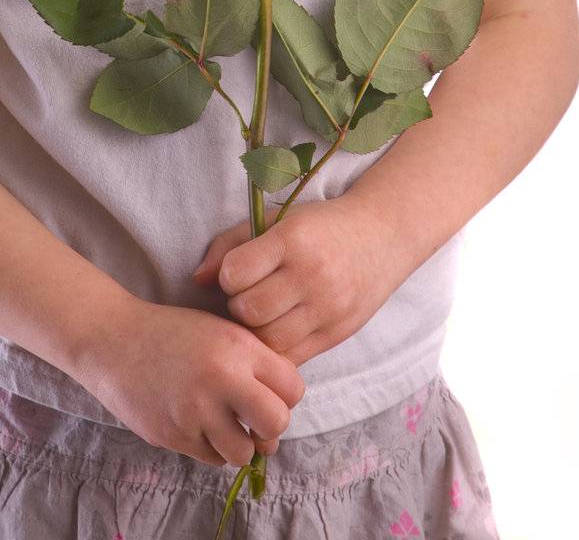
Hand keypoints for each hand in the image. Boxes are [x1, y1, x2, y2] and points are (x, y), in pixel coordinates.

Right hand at [74, 293, 305, 468]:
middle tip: (254, 420)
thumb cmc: (172, 333)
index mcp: (237, 346)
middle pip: (276, 424)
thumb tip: (283, 403)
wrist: (113, 339)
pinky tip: (197, 424)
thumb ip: (254, 360)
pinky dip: (210, 448)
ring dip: (239, 444)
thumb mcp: (218, 330)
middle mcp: (220, 377)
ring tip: (225, 426)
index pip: (293, 388)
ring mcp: (196, 410)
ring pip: (244, 453)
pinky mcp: (174, 435)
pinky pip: (212, 458)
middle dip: (270, 428)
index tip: (269, 394)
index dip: (285, 396)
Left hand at [190, 193, 401, 367]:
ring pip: (269, 341)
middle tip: (247, 296)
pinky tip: (278, 330)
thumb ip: (231, 245)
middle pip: (250, 311)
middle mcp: (312, 275)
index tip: (237, 272)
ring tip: (262, 314)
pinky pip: (292, 358)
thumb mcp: (276, 221)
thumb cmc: (318, 227)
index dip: (228, 276)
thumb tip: (196, 280)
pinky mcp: (337, 334)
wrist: (381, 237)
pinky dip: (277, 349)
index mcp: (292, 239)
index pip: (237, 273)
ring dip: (256, 332)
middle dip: (239, 306)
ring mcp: (328, 308)